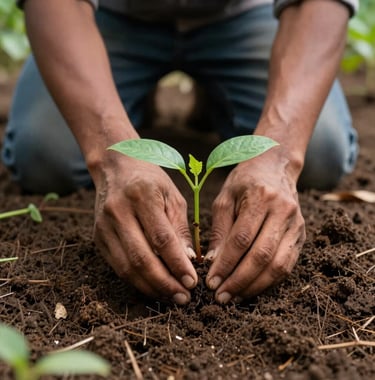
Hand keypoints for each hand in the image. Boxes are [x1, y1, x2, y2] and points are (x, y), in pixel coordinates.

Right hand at [93, 155, 197, 303]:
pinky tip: (153, 287)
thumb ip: (180, 228)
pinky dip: (137, 281)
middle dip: (165, 283)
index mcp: (141, 195)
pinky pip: (117, 267)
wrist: (115, 168)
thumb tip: (187, 261)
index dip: (177, 264)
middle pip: (141, 258)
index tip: (192, 282)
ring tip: (171, 297)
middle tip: (184, 297)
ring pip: (126, 267)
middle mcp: (118, 211)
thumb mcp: (172, 196)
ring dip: (151, 287)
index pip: (161, 239)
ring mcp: (104, 226)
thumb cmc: (150, 181)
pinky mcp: (98, 237)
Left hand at [205, 149, 305, 302]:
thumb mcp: (225, 198)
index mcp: (261, 198)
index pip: (242, 239)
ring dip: (254, 286)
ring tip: (234, 297)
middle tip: (220, 296)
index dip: (225, 264)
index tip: (210, 281)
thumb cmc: (245, 182)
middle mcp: (283, 211)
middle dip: (239, 280)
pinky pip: (287, 265)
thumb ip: (219, 230)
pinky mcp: (301, 236)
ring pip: (278, 265)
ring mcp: (296, 225)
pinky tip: (251, 288)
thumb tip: (212, 263)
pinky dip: (269, 281)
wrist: (276, 167)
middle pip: (262, 256)